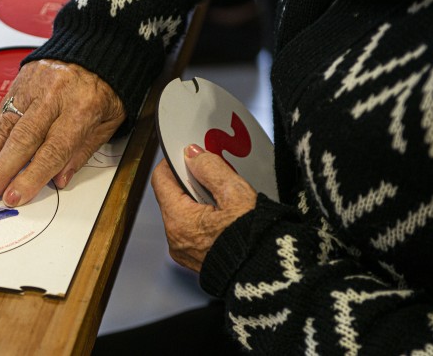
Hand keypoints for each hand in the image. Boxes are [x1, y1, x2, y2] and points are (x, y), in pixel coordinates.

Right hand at [0, 59, 125, 206]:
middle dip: (1, 171)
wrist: (97, 45)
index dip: (31, 176)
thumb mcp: (109, 121)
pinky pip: (2, 114)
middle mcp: (54, 96)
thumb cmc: (106, 87)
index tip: (15, 197)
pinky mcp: (19, 83)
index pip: (53, 149)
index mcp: (82, 108)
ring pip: (6, 126)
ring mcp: (34, 87)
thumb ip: (83, 151)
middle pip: (23, 139)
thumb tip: (60, 179)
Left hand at [152, 144, 255, 271]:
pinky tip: (227, 216)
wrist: (271, 277)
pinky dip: (205, 219)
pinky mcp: (198, 261)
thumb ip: (210, 168)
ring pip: (184, 214)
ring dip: (200, 201)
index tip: (189, 154)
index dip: (174, 162)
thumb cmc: (255, 239)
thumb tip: (192, 154)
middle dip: (191, 182)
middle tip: (215, 174)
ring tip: (226, 197)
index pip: (161, 179)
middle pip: (173, 197)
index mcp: (178, 220)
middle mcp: (175, 239)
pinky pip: (194, 231)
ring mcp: (185, 253)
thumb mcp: (235, 194)